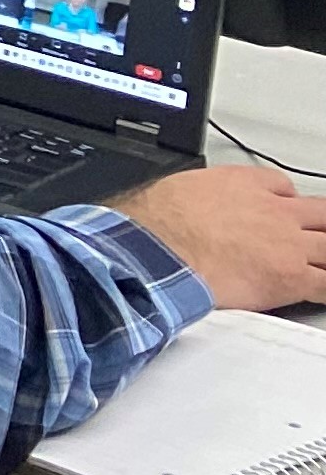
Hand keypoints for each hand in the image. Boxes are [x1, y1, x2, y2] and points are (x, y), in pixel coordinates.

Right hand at [121, 162, 325, 312]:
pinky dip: (325, 286)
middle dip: (322, 224)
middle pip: (322, 214)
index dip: (288, 201)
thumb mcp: (188, 185)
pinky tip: (321, 289)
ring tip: (319, 261)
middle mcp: (277, 213)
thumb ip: (212, 190)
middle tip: (317, 233)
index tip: (287, 210)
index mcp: (249, 185)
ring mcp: (289, 245)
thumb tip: (206, 198)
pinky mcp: (292, 277)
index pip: (284, 187)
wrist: (164, 247)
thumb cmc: (165, 220)